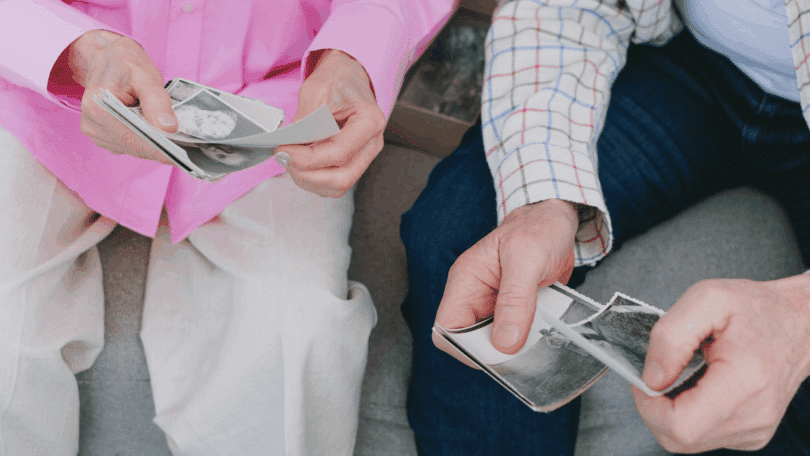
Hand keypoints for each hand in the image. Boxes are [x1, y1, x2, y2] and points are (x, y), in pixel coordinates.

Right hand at [60, 30, 177, 163]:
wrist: (107, 58)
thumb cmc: (125, 65)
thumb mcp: (145, 76)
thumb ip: (157, 101)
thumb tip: (168, 128)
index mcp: (98, 107)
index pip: (132, 138)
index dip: (158, 149)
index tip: (181, 155)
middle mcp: (92, 124)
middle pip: (133, 146)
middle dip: (159, 147)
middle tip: (185, 145)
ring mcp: (96, 132)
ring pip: (133, 149)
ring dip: (153, 145)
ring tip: (171, 135)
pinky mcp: (103, 136)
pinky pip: (130, 146)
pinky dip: (146, 142)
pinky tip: (156, 131)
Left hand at [274, 49, 385, 196]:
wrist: (346, 79)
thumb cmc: (336, 81)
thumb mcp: (316, 92)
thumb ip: (304, 121)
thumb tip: (287, 147)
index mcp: (369, 122)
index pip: (338, 154)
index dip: (307, 158)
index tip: (283, 150)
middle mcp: (372, 144)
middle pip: (341, 178)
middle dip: (307, 174)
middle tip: (285, 158)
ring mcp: (364, 157)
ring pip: (337, 186)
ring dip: (308, 179)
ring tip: (291, 159)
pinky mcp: (353, 164)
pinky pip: (333, 184)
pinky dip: (313, 179)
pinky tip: (301, 163)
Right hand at [432, 199, 578, 365]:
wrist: (558, 219)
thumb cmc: (538, 227)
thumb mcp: (527, 258)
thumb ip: (515, 300)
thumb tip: (505, 341)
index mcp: (466, 281)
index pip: (446, 327)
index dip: (465, 347)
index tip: (495, 354)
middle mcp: (475, 296)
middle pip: (469, 341)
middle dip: (494, 351)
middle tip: (523, 350)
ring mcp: (494, 305)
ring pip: (493, 343)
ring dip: (515, 348)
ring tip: (537, 340)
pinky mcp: (514, 310)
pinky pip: (515, 336)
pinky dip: (529, 341)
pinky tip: (545, 334)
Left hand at [632, 275, 809, 451]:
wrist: (798, 323)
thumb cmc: (757, 310)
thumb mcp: (706, 299)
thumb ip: (670, 337)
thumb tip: (652, 378)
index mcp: (744, 381)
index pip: (681, 424)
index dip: (649, 405)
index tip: (645, 380)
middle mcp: (753, 415)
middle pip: (679, 438)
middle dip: (655, 409)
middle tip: (660, 374)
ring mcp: (754, 430)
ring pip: (687, 441)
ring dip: (670, 413)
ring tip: (682, 377)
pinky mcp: (751, 435)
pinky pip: (703, 437)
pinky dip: (688, 415)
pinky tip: (697, 388)